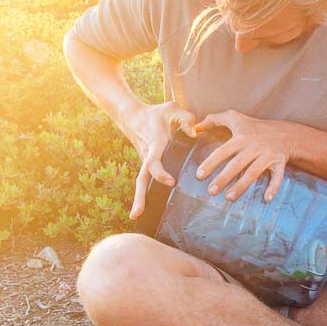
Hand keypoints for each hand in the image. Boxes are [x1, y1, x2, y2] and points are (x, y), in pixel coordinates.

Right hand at [127, 102, 196, 218]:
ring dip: (139, 199)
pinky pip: (146, 180)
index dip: (161, 173)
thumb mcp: (171, 108)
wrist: (132, 115)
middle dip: (140, 196)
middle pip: (141, 179)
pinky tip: (146, 208)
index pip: (154, 163)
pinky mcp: (146, 164)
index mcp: (154, 145)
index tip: (171, 182)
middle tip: (137, 214)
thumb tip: (195, 134)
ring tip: (137, 217)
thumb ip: (186, 118)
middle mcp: (147, 156)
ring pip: (141, 182)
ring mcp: (145, 161)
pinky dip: (144, 194)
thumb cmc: (155, 112)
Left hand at [194, 110, 292, 201]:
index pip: (223, 151)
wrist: (285, 133)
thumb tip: (195, 127)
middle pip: (237, 164)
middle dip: (224, 178)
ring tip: (229, 197)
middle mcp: (254, 147)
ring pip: (253, 172)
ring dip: (241, 185)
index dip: (211, 163)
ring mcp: (267, 155)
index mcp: (241, 137)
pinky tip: (266, 199)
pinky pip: (277, 176)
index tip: (199, 175)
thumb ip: (214, 120)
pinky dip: (273, 187)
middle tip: (211, 191)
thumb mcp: (235, 118)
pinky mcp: (279, 163)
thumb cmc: (255, 126)